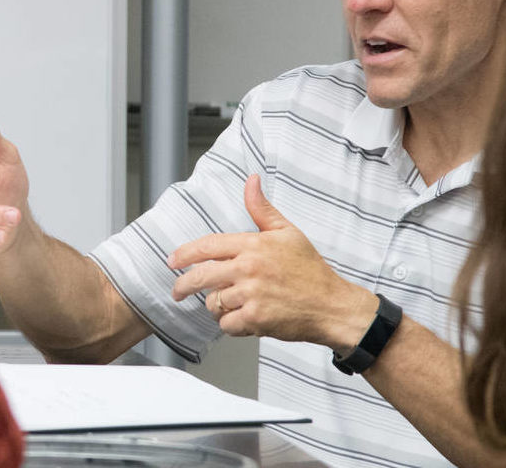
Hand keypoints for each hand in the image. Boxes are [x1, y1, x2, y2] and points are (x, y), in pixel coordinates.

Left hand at [167, 175, 377, 348]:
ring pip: (213, 303)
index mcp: (252, 245)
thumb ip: (262, 209)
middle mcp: (248, 268)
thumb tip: (251, 180)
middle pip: (200, 277)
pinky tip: (243, 320)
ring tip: (231, 305)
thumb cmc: (310, 270)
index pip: (206, 246)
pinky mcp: (256, 319)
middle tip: (178, 292)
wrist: (333, 306)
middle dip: (183, 286)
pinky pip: (227, 324)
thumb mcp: (288, 232)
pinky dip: (231, 325)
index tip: (171, 261)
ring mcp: (251, 295)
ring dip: (217, 307)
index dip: (184, 254)